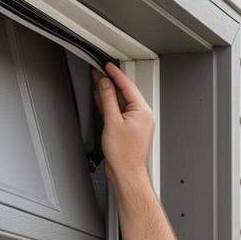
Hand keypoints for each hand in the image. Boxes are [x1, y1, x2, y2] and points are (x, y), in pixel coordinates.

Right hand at [91, 62, 154, 182]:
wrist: (127, 173)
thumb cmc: (124, 155)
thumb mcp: (112, 122)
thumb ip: (108, 100)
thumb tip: (105, 84)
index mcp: (142, 111)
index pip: (127, 86)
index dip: (115, 74)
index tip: (106, 66)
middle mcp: (142, 115)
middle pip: (124, 92)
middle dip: (111, 82)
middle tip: (98, 72)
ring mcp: (136, 122)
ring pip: (121, 102)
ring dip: (109, 93)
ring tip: (98, 82)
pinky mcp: (130, 129)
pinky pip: (120, 111)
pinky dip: (111, 105)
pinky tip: (102, 99)